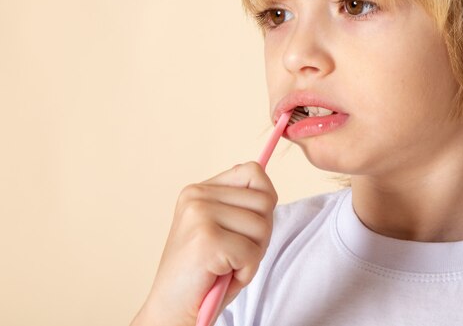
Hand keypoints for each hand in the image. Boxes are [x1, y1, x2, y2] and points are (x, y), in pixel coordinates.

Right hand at [131, 162, 277, 325]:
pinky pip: (252, 254)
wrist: (170, 312)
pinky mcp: (206, 240)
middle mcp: (196, 196)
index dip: (263, 202)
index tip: (245, 227)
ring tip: (225, 265)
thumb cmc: (204, 275)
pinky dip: (245, 272)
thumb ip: (242, 206)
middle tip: (233, 255)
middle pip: (264, 201)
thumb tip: (270, 190)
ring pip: (262, 227)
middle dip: (260, 234)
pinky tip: (221, 277)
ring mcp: (199, 215)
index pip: (253, 172)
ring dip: (252, 255)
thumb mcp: (224, 230)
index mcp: (199, 190)